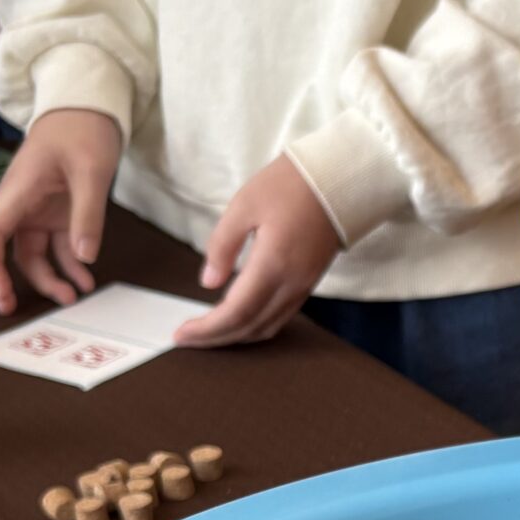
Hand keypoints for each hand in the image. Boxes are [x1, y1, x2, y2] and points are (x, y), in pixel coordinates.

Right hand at [0, 108, 121, 313]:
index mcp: (17, 191)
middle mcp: (20, 204)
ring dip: (47, 279)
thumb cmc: (83, 129)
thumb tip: (84, 258)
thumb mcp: (92, 170)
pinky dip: (69, 265)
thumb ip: (88, 215)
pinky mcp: (56, 213)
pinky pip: (55, 247)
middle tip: (10, 309)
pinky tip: (86, 279)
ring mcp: (36, 210)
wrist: (89, 106)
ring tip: (74, 298)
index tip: (0, 294)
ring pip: (29, 254)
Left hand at [173, 155, 342, 346]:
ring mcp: (304, 286)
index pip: (236, 312)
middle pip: (250, 327)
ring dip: (237, 336)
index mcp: (273, 264)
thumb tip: (208, 282)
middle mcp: (291, 284)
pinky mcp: (309, 282)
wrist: (338, 180)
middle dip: (217, 339)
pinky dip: (256, 325)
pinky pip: (281, 316)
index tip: (182, 334)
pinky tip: (240, 319)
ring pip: (267, 327)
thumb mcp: (244, 206)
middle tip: (187, 339)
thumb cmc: (290, 185)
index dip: (207, 329)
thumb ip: (222, 246)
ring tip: (209, 333)